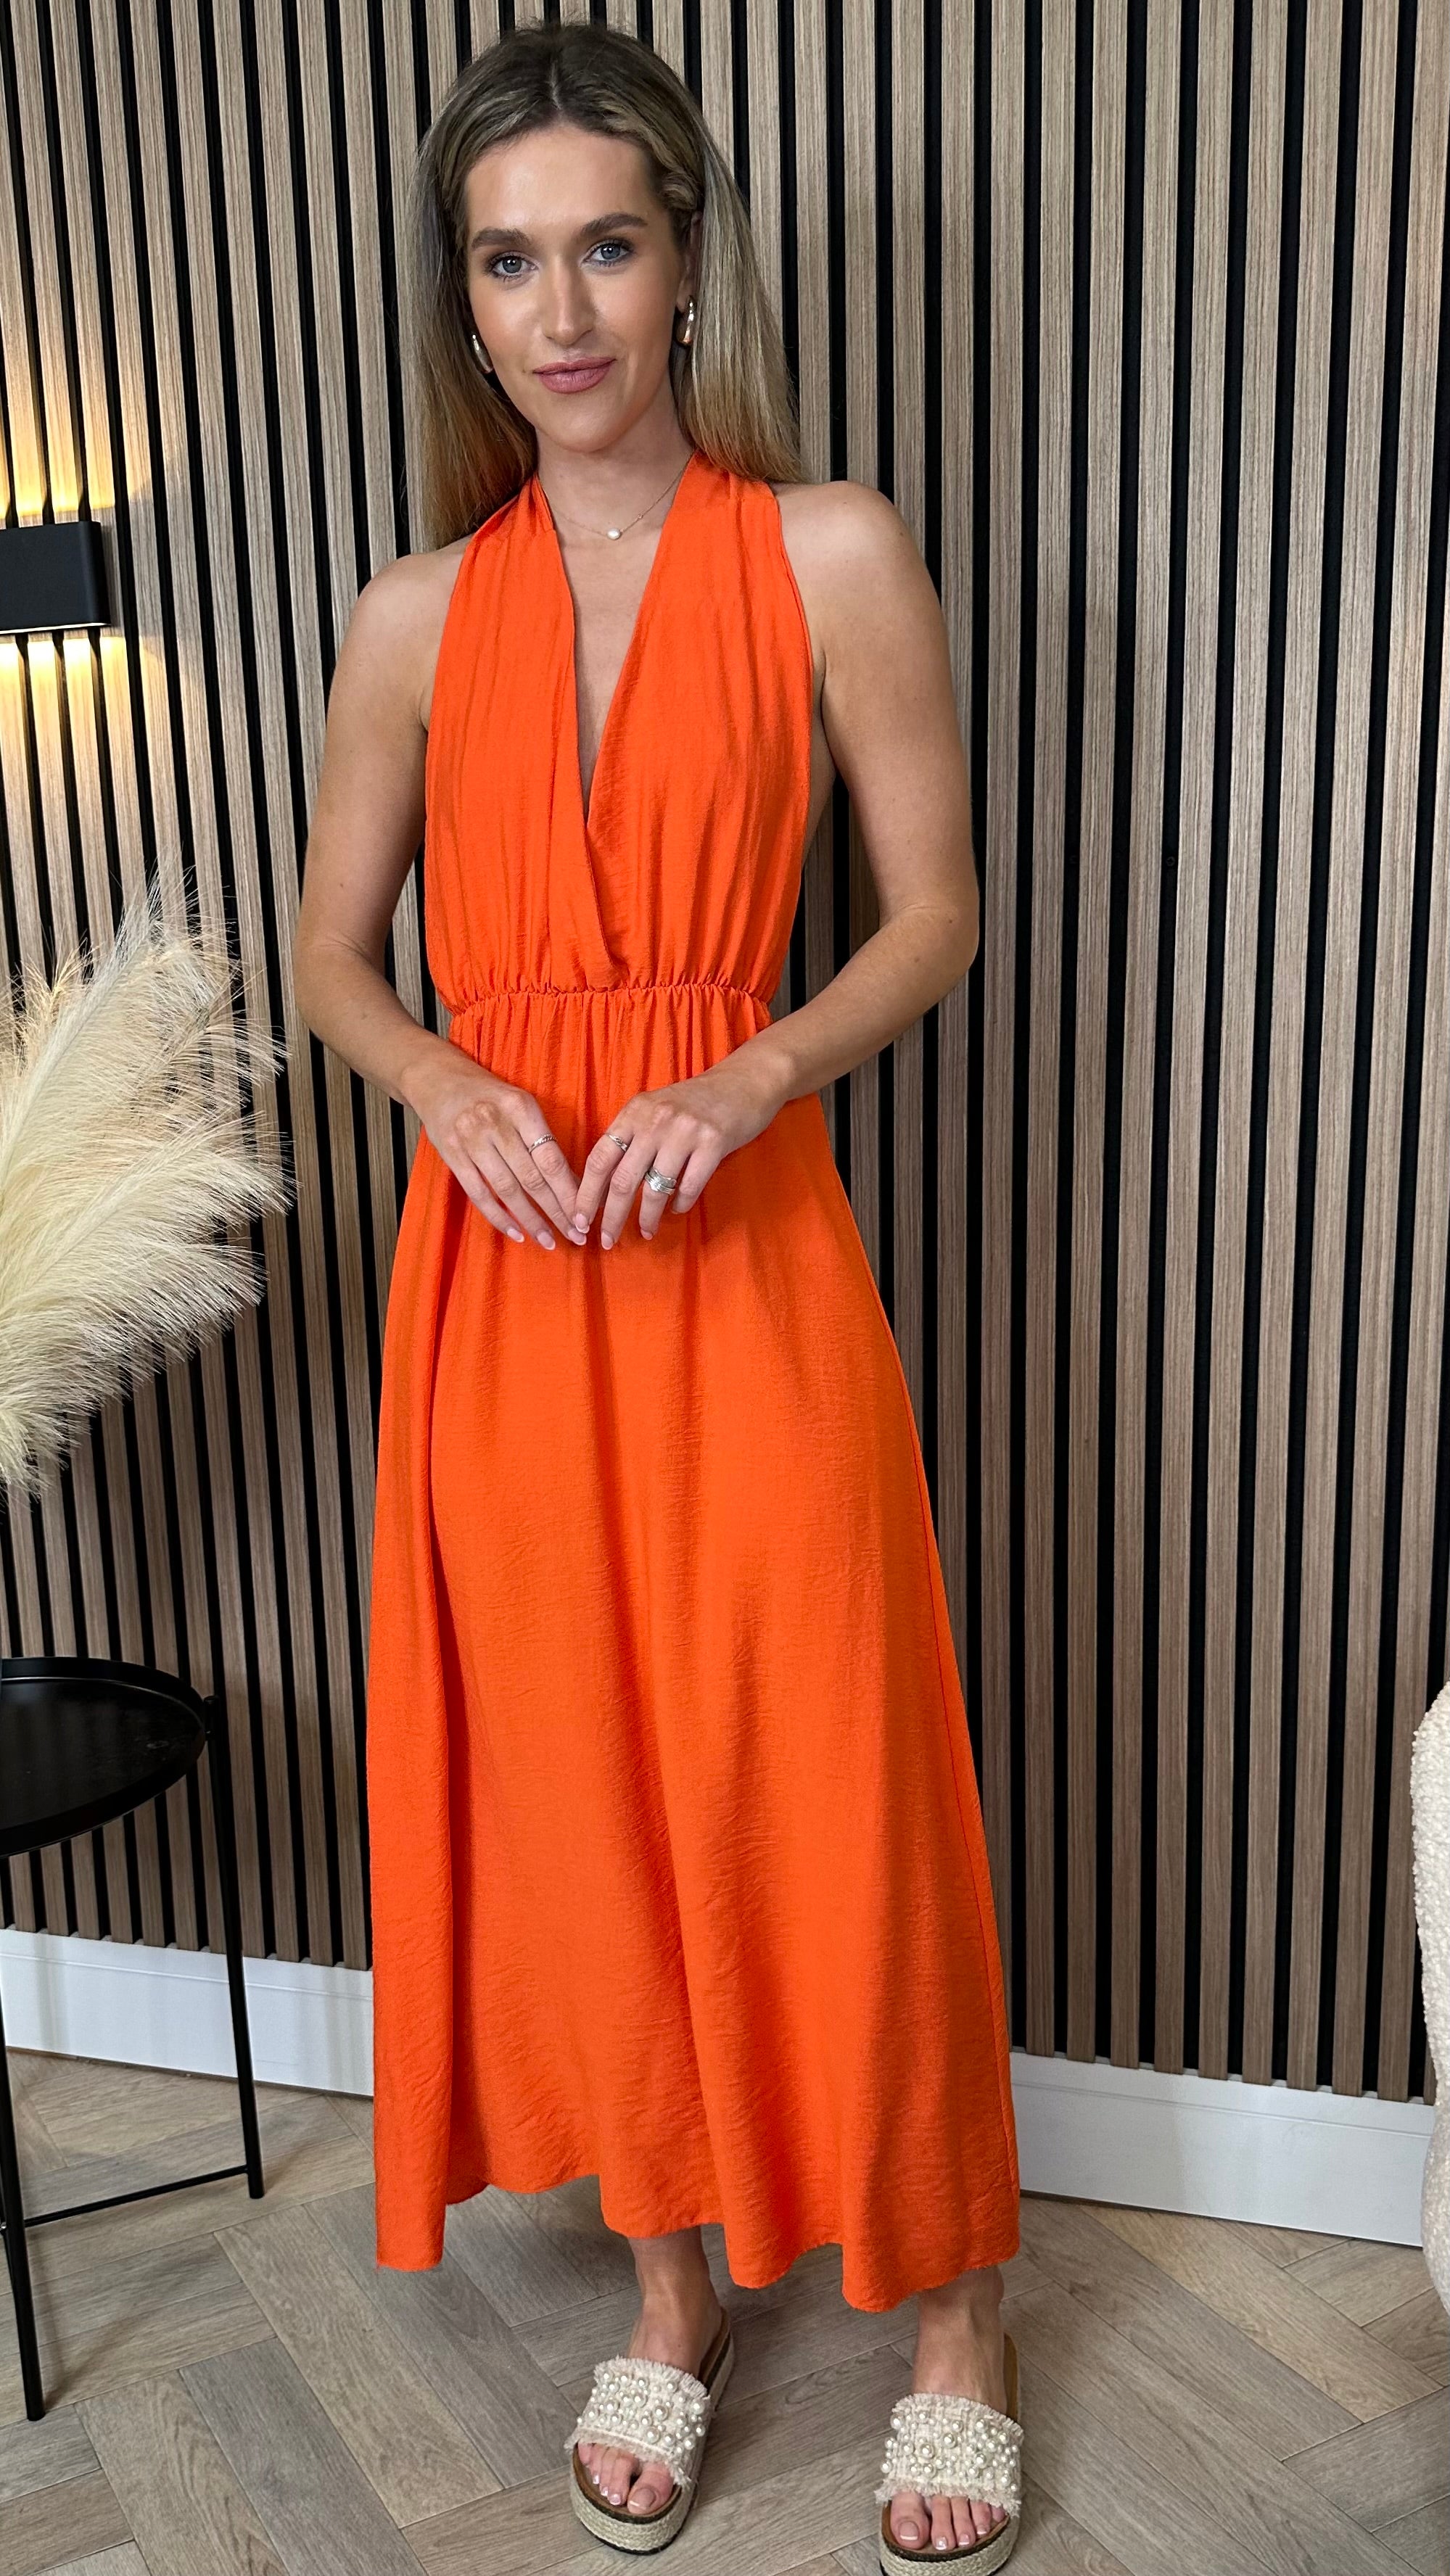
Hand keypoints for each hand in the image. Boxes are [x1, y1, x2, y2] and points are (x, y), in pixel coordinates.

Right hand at [408, 1047, 582, 1248]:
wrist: (437, 1079)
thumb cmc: (489, 1095)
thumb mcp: (520, 1103)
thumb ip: (542, 1138)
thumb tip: (573, 1182)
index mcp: (521, 1108)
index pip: (551, 1158)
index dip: (569, 1192)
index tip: (585, 1215)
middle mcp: (496, 1124)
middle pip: (532, 1178)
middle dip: (557, 1211)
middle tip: (575, 1236)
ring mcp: (471, 1141)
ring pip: (507, 1190)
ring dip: (531, 1220)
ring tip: (549, 1240)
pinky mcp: (452, 1156)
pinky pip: (479, 1194)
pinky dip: (499, 1217)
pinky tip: (517, 1233)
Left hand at [571, 1051, 786, 1246]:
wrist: (745, 1082)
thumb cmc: (695, 1103)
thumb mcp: (655, 1110)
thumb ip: (631, 1138)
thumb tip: (604, 1186)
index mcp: (634, 1112)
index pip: (599, 1159)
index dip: (586, 1194)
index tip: (579, 1220)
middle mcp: (655, 1120)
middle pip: (622, 1180)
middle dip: (611, 1217)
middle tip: (607, 1241)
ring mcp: (685, 1131)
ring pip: (655, 1189)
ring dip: (647, 1218)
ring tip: (646, 1232)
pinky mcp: (713, 1143)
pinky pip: (689, 1187)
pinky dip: (680, 1205)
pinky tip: (676, 1210)